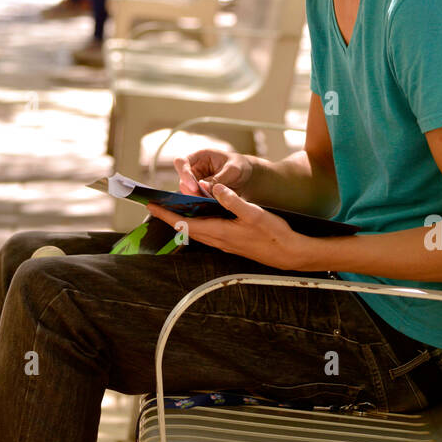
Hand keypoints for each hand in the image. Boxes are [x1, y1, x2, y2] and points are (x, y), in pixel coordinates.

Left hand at [147, 182, 316, 269]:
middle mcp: (219, 240)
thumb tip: (214, 188)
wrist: (289, 253)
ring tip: (174, 209)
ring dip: (184, 221)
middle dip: (171, 217)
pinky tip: (201, 217)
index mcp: (220, 231)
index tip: (152, 206)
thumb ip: (232, 200)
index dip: (167, 214)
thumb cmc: (274, 234)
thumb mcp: (254, 213)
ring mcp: (225, 243)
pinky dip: (198, 224)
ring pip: (198, 231)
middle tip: (157, 205)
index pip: (185, 223)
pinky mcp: (232, 243)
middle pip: (187, 228)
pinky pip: (208, 233)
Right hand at [174, 148, 253, 196]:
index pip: (181, 161)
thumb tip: (202, 187)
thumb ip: (218, 178)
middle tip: (205, 199)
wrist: (246, 176)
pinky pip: (197, 200)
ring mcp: (196, 182)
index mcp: (200, 156)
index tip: (194, 187)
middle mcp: (194, 169)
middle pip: (182, 181)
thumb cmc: (239, 166)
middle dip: (192, 192)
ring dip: (198, 199)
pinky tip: (214, 206)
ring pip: (188, 193)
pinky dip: (203, 204)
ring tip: (214, 202)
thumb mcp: (232, 170)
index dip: (184, 174)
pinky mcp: (201, 193)